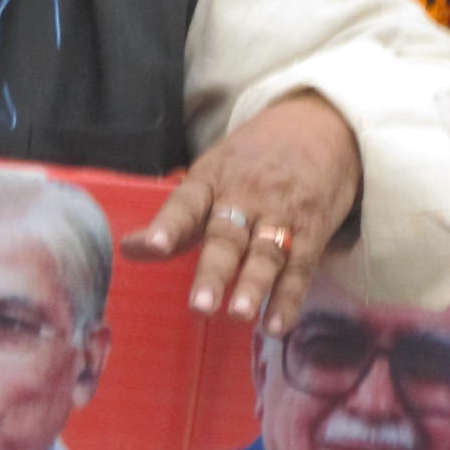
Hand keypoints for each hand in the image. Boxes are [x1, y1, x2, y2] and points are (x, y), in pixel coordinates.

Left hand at [126, 92, 362, 331]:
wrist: (320, 125)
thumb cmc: (253, 159)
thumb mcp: (214, 174)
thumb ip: (178, 219)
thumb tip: (129, 250)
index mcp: (214, 178)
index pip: (187, 203)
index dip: (169, 225)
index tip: (153, 246)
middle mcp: (247, 195)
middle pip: (228, 235)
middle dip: (215, 270)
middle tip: (201, 304)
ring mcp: (281, 213)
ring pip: (266, 253)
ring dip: (254, 285)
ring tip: (240, 313)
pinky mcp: (311, 231)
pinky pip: (300, 267)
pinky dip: (289, 298)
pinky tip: (277, 325)